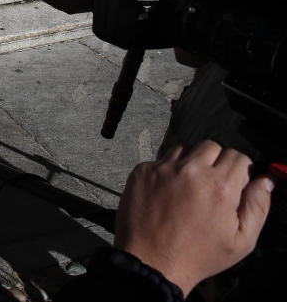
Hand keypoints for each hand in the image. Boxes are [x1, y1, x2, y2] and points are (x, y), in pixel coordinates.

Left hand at [114, 141, 274, 296]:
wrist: (152, 262)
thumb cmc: (197, 255)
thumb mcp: (241, 240)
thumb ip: (258, 206)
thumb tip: (266, 180)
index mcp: (220, 186)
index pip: (238, 156)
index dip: (239, 170)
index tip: (233, 183)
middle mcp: (191, 171)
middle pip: (212, 147)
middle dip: (216, 163)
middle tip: (211, 186)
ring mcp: (164, 169)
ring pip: (185, 149)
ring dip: (190, 164)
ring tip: (189, 190)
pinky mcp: (143, 171)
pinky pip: (161, 160)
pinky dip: (167, 172)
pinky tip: (168, 193)